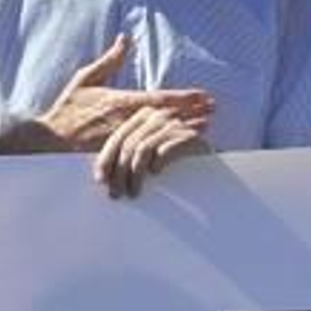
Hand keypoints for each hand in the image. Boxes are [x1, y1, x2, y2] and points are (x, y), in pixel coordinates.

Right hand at [37, 35, 214, 151]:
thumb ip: (109, 61)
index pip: (159, 98)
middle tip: (214, 111)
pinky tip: (180, 151)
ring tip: (205, 130)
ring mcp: (124, 141)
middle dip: (192, 114)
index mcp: (119, 101)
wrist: (46, 141)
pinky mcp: (120, 158)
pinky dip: (166, 152)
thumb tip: (125, 39)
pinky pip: (147, 155)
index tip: (205, 96)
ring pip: (160, 136)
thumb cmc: (67, 110)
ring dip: (183, 132)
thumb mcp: (86, 79)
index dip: (184, 98)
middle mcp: (124, 121)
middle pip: (166, 118)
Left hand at [93, 106, 210, 198]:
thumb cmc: (175, 163)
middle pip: (128, 145)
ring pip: (143, 149)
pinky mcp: (188, 136)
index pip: (118, 138)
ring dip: (135, 174)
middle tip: (116, 194)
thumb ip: (130, 155)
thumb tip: (102, 176)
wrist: (210, 166)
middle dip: (119, 172)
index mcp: (143, 116)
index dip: (106, 160)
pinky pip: (164, 150)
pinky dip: (157, 163)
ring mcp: (173, 124)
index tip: (100, 181)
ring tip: (133, 192)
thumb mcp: (149, 155)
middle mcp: (157, 116)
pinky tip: (155, 174)